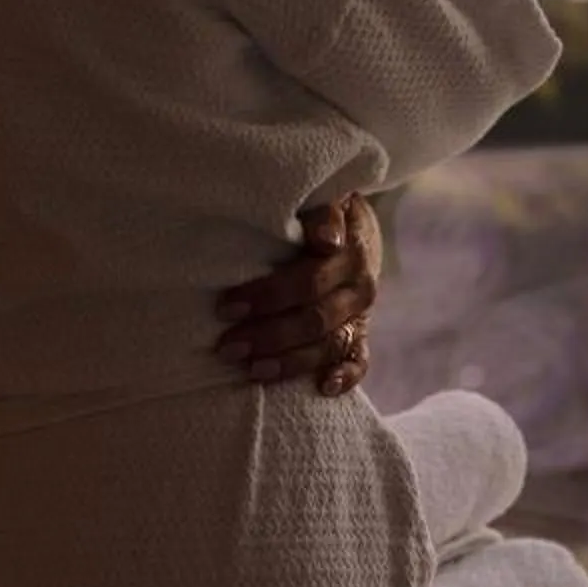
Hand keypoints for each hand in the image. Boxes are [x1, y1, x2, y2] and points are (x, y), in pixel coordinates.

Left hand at [212, 193, 378, 396]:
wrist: (355, 225)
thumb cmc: (319, 210)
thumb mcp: (325, 198)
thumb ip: (323, 213)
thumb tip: (326, 240)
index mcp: (349, 251)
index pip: (308, 279)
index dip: (267, 295)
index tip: (225, 307)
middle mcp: (359, 286)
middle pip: (315, 318)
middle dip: (268, 334)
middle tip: (226, 346)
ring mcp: (361, 313)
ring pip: (330, 345)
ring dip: (290, 361)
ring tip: (251, 370)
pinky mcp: (362, 333)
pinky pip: (360, 360)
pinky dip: (345, 376)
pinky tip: (323, 388)